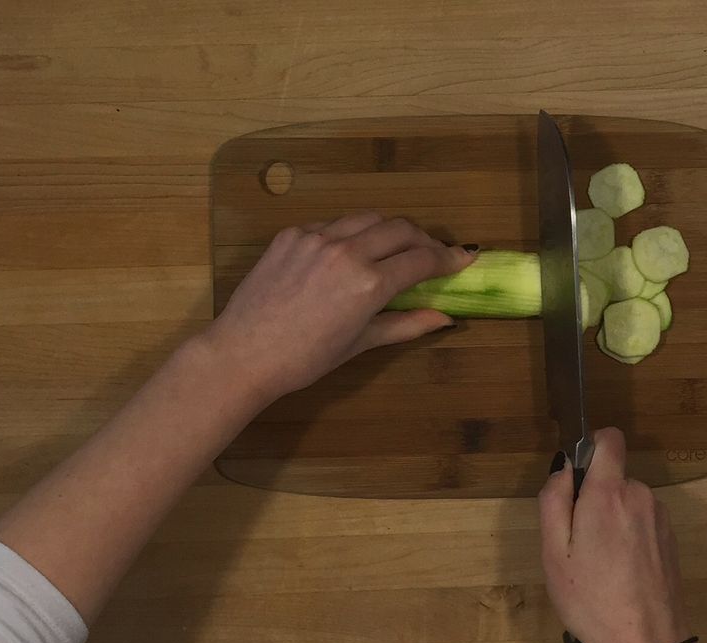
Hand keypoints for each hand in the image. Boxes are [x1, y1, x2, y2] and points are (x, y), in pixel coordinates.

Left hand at [208, 212, 474, 400]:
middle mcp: (346, 251)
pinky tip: (349, 253)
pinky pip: (333, 224)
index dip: (448, 258)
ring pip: (367, 218)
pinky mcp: (292, 234)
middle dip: (423, 239)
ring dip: (389, 230)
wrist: (243, 354)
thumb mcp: (359, 343)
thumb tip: (444, 318)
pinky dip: (351, 233)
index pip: (421, 259)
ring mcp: (316, 237)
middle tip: (431, 254)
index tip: (463, 259)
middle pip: (400, 229)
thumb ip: (405, 324)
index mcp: (368, 283)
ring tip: (394, 248)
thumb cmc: (304, 359)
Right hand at [538, 427, 690, 642]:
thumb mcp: (553, 551)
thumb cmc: (591, 598)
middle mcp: (641, 496)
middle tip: (576, 541)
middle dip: (593, 497)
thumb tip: (563, 468)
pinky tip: (619, 572)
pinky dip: (627, 537)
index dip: (590, 446)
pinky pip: (641, 522)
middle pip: (613, 477)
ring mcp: (660, 518)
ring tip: (597, 562)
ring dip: (610, 520)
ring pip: (626, 502)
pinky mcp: (671, 540)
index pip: (609, 439)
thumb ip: (554, 499)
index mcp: (610, 493)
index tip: (575, 476)